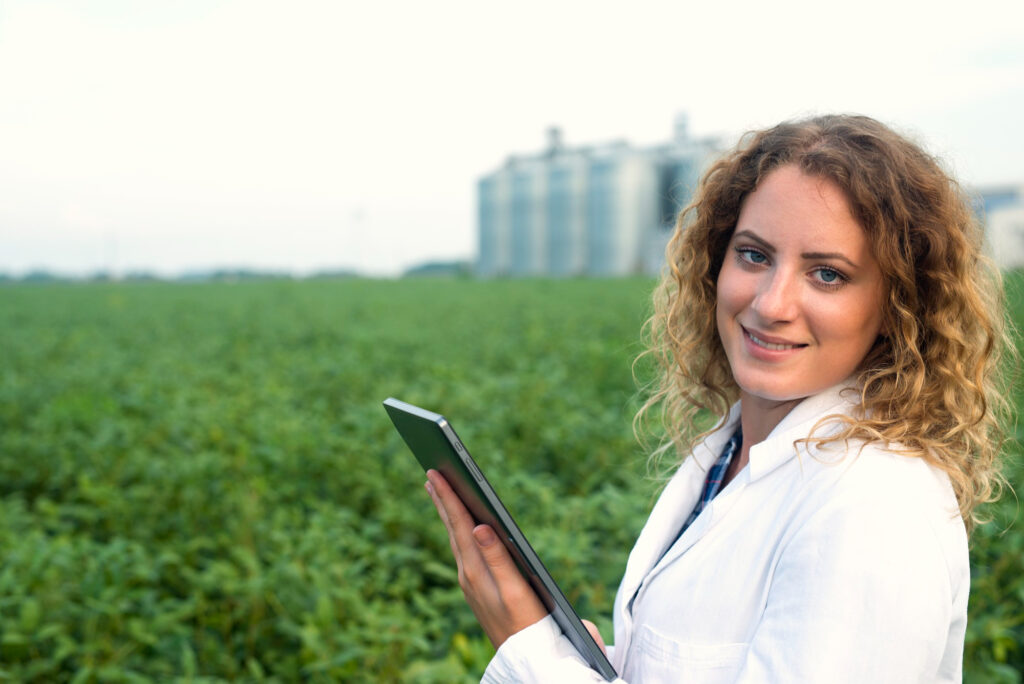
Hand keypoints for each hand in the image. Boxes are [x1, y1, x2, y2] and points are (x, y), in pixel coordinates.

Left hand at [425, 469, 547, 648]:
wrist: (525, 657)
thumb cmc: (527, 623)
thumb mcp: (515, 590)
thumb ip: (497, 557)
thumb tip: (479, 525)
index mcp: (476, 570)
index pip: (460, 525)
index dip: (448, 497)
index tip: (436, 473)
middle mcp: (468, 574)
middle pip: (452, 529)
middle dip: (442, 499)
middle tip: (430, 473)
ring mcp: (470, 582)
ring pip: (455, 539)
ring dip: (446, 513)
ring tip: (437, 492)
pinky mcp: (476, 587)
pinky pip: (461, 550)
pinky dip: (456, 530)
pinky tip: (458, 526)